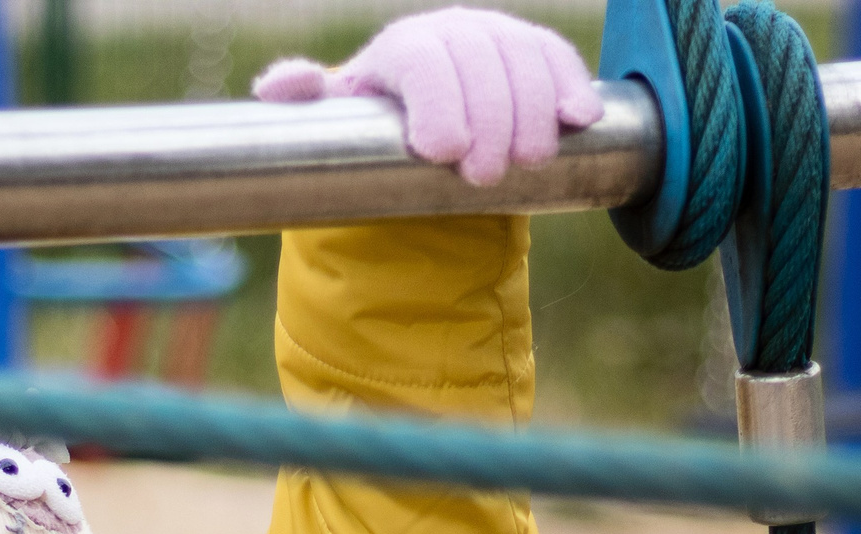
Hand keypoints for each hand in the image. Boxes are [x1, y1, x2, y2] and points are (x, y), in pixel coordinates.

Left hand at [253, 8, 603, 187]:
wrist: (427, 119)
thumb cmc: (379, 123)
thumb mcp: (338, 117)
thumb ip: (306, 101)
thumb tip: (280, 86)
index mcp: (402, 47)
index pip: (422, 60)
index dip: (438, 103)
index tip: (444, 153)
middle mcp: (451, 30)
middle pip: (478, 60)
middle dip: (489, 120)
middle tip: (486, 177)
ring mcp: (497, 38)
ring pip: (523, 59)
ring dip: (534, 112)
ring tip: (530, 162)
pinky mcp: (534, 54)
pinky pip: (557, 59)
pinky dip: (571, 86)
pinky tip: (580, 119)